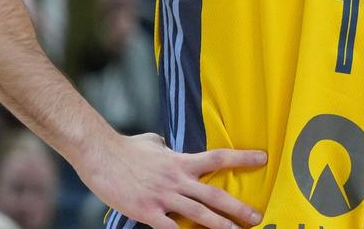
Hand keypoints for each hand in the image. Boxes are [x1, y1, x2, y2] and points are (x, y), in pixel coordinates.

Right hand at [78, 131, 266, 228]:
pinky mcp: (148, 211)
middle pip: (214, 195)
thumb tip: (167, 144)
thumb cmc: (126, 148)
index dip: (242, 158)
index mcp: (181, 162)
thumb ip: (166, 147)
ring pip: (199, 214)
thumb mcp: (153, 142)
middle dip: (238, 207)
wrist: (101, 154)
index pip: (218, 158)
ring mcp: (164, 197)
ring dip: (221, 226)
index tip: (263, 158)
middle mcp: (177, 180)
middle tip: (256, 216)